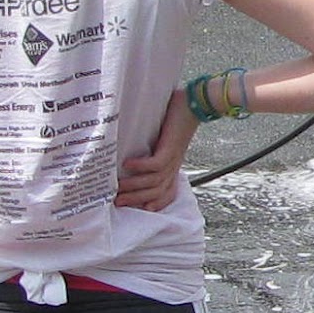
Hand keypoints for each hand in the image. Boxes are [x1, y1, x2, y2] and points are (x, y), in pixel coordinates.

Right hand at [117, 88, 198, 211]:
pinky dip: (140, 166)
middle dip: (135, 200)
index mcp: (173, 166)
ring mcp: (173, 159)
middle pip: (155, 193)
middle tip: (116, 202)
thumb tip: (132, 151)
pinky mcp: (170, 149)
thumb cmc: (180, 118)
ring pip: (153, 182)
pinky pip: (154, 164)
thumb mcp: (166, 138)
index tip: (134, 208)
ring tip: (117, 187)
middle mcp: (173, 166)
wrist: (197, 104)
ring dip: (133, 186)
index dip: (152, 203)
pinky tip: (126, 164)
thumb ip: (154, 147)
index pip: (166, 193)